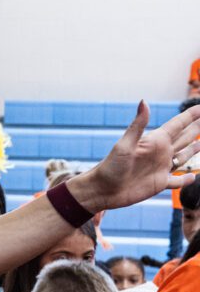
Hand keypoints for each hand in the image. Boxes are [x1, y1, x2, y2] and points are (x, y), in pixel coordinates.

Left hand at [71, 102, 199, 211]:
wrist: (102, 190)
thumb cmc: (110, 166)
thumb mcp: (125, 144)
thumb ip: (138, 124)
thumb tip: (143, 101)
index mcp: (155, 140)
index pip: (178, 124)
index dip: (191, 115)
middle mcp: (160, 152)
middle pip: (185, 137)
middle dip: (197, 128)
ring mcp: (161, 168)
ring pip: (184, 156)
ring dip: (194, 149)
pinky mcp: (159, 183)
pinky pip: (177, 181)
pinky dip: (186, 179)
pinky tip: (192, 176)